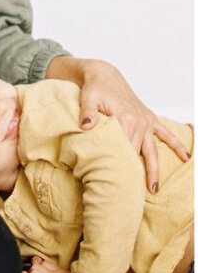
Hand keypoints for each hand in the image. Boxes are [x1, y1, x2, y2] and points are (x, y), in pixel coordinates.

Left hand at [46, 56, 189, 192]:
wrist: (105, 76)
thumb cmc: (95, 88)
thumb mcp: (88, 98)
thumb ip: (87, 112)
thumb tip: (86, 125)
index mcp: (125, 119)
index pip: (123, 149)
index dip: (121, 167)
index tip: (119, 184)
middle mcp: (139, 122)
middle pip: (138, 154)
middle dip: (136, 174)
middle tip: (133, 197)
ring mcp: (146, 122)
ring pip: (152, 150)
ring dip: (154, 169)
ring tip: (154, 189)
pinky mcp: (149, 119)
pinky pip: (165, 134)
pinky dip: (176, 145)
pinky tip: (186, 157)